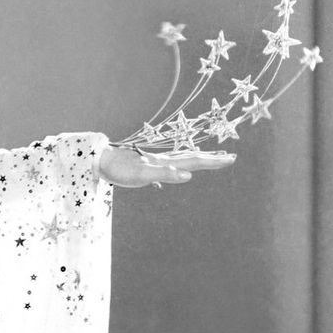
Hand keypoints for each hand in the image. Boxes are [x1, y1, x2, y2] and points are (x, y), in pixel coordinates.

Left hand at [96, 144, 235, 187]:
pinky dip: (181, 164)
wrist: (100, 160)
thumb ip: (165, 174)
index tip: (231, 159)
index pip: (195, 160)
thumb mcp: (142, 175)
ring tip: (211, 157)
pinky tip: (180, 168)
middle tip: (231, 157)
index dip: (213, 161)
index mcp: (166, 162)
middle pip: (193, 157)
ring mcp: (155, 161)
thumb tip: (188, 175)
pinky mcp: (147, 165)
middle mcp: (163, 160)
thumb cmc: (120, 169)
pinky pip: (171, 164)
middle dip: (212, 158)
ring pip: (183, 158)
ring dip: (199, 158)